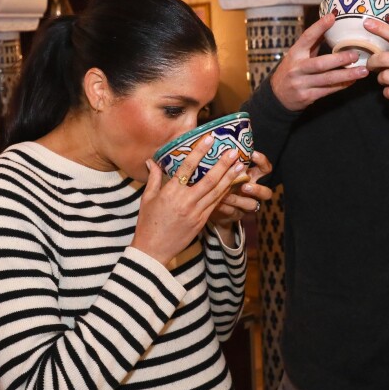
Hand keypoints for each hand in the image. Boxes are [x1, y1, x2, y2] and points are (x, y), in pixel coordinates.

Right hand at [133, 135, 246, 265]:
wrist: (153, 250)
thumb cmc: (148, 223)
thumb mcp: (147, 198)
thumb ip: (154, 178)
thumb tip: (152, 161)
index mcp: (170, 193)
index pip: (187, 168)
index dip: (199, 152)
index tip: (209, 139)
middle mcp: (185, 201)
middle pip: (209, 180)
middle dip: (223, 164)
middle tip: (234, 151)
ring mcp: (196, 212)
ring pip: (217, 192)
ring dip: (230, 178)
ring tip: (241, 166)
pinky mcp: (202, 221)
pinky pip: (216, 204)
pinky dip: (225, 193)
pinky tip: (234, 184)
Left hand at [210, 150, 272, 231]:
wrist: (208, 203)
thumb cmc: (214, 179)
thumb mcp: (219, 166)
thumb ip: (219, 155)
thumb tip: (210, 132)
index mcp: (251, 176)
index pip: (265, 168)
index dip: (262, 161)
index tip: (252, 154)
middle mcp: (252, 191)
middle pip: (267, 193)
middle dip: (257, 189)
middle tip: (244, 185)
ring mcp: (246, 205)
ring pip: (252, 205)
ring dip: (238, 200)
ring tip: (225, 195)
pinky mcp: (237, 215)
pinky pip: (234, 213)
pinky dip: (225, 207)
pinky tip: (216, 204)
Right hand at [270, 13, 368, 110]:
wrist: (278, 97)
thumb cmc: (291, 71)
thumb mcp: (297, 55)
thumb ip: (312, 42)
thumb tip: (329, 22)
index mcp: (294, 54)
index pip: (306, 38)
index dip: (318, 27)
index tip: (332, 17)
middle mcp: (297, 69)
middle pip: (320, 63)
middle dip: (339, 60)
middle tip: (355, 55)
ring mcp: (301, 84)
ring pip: (327, 79)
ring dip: (346, 75)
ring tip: (362, 71)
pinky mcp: (307, 97)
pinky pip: (328, 90)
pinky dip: (341, 85)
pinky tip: (352, 81)